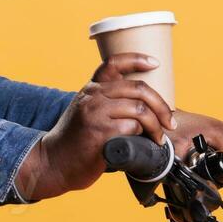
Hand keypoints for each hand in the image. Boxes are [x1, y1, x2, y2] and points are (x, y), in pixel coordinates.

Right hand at [14, 52, 176, 201]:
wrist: (53, 162)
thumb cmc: (76, 141)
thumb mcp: (86, 112)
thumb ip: (107, 103)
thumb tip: (145, 106)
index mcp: (91, 88)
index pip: (114, 62)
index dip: (137, 59)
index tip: (154, 63)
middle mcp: (92, 96)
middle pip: (138, 88)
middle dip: (161, 105)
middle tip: (169, 121)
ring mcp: (95, 113)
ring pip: (139, 109)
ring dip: (156, 125)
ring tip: (158, 137)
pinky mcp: (99, 132)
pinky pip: (133, 127)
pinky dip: (144, 136)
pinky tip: (144, 144)